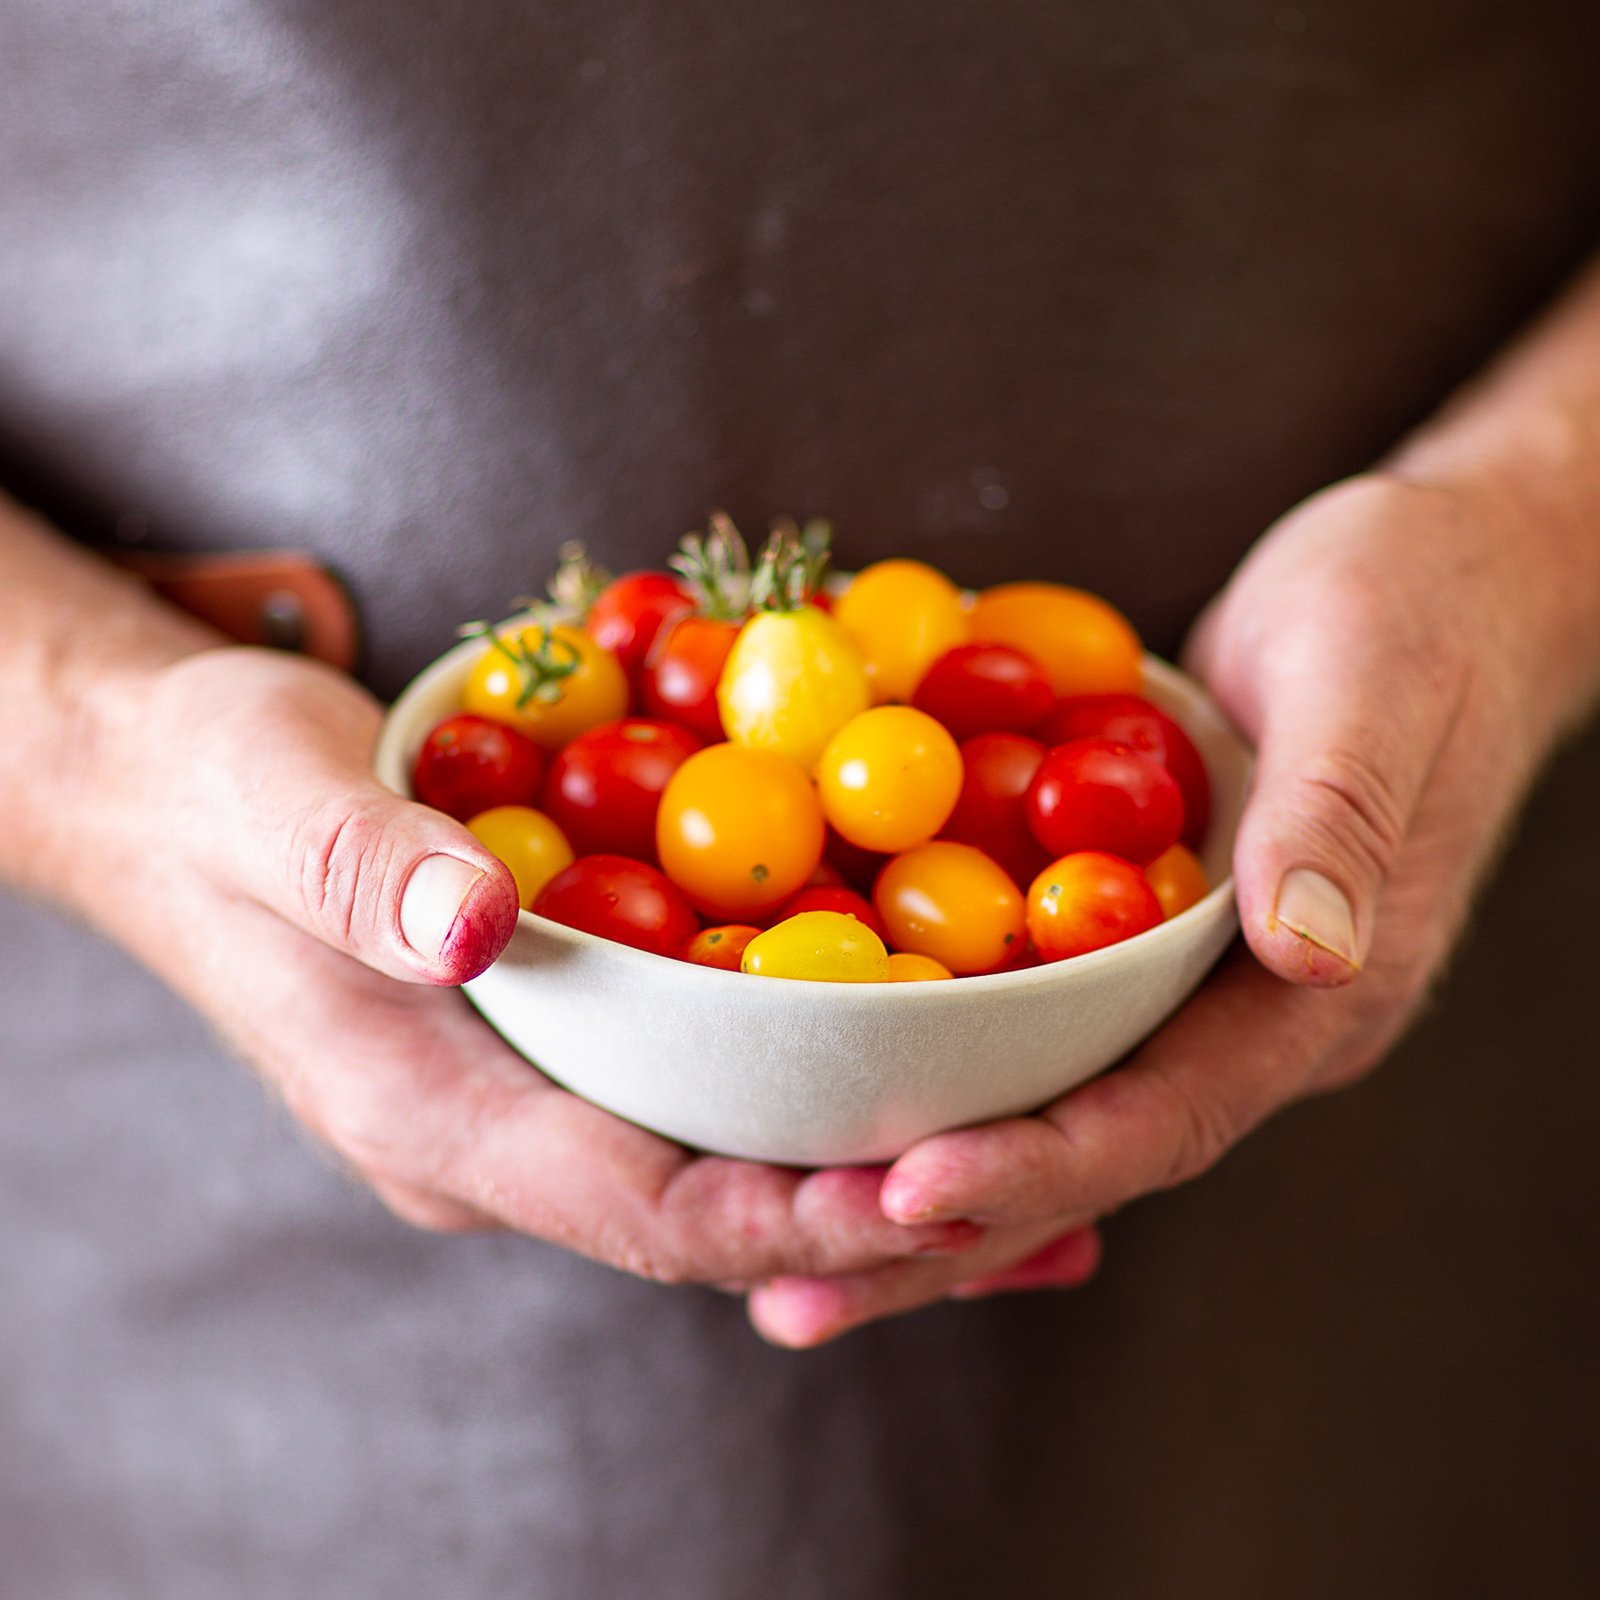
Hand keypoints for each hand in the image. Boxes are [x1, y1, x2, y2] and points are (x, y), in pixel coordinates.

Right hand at [76, 645, 987, 1281]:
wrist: (177, 793)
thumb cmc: (211, 789)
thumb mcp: (266, 794)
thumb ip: (362, 868)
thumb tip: (479, 922)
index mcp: (429, 1114)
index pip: (636, 1207)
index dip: (788, 1216)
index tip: (931, 1195)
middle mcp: (497, 1137)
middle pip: (711, 1216)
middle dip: (870, 1215)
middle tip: (1045, 1193)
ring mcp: (536, 1098)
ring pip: (725, 1166)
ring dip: (869, 1169)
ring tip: (1038, 1169)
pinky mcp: (567, 1045)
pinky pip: (711, 1091)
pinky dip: (818, 1092)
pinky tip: (927, 1066)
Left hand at [746, 471, 1589, 1344]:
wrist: (1442, 583)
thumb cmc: (1419, 612)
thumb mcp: (1376, 680)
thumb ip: (1339, 814)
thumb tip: (1309, 952)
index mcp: (1317, 992)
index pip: (1170, 1112)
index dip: (1041, 1164)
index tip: (908, 1193)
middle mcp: (1245, 1017)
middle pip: (1085, 1150)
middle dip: (945, 1228)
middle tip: (792, 1288)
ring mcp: (1187, 986)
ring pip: (1043, 1105)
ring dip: (917, 1182)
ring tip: (778, 1245)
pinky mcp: (1134, 936)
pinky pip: (1026, 1019)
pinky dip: (932, 1069)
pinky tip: (832, 1099)